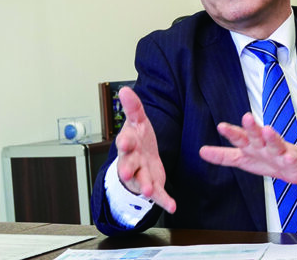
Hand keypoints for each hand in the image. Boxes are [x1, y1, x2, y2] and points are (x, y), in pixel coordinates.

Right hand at [114, 86, 175, 213]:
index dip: (124, 143)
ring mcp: (141, 175)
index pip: (124, 143)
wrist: (140, 160)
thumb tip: (125, 89)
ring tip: (148, 190)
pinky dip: (165, 201)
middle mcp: (131, 162)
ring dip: (144, 186)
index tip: (125, 141)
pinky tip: (172, 206)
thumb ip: (133, 107)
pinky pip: (158, 195)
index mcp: (128, 144)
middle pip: (127, 166)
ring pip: (140, 182)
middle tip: (126, 172)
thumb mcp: (137, 121)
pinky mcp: (153, 185)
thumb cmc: (138, 139)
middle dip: (127, 169)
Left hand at [199, 113, 296, 189]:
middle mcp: (263, 145)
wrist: (295, 166)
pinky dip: (289, 157)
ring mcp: (278, 151)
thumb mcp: (242, 159)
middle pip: (256, 135)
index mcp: (251, 145)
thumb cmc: (267, 160)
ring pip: (274, 143)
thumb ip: (223, 156)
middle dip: (251, 127)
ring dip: (271, 136)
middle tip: (246, 117)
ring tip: (267, 130)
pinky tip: (287, 156)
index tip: (221, 127)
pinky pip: (291, 158)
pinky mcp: (292, 159)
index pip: (239, 137)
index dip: (231, 133)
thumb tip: (201, 151)